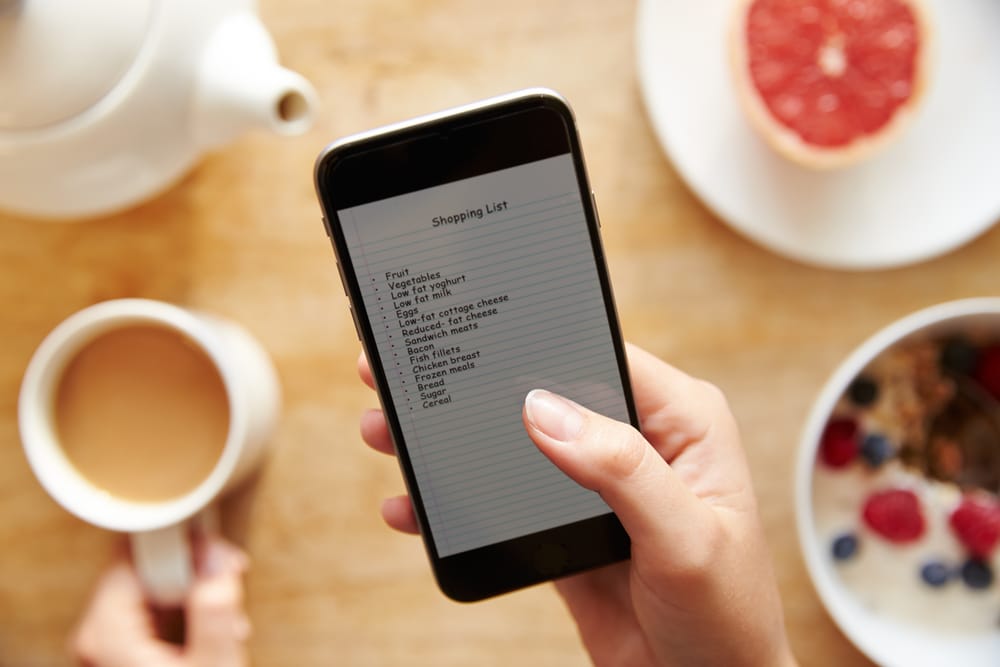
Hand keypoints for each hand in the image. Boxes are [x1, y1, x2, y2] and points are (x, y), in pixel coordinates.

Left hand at [71, 534, 250, 666]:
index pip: (138, 558)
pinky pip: (147, 612)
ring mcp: (103, 647)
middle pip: (143, 571)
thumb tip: (216, 557)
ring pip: (148, 590)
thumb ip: (217, 608)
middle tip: (232, 579)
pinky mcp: (116, 655)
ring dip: (192, 593)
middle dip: (194, 572)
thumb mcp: (215, 664)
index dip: (184, 548)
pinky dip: (180, 613)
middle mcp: (95, 636)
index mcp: (107, 633)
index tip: (219, 554)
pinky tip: (208, 633)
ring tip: (227, 620)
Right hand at [359, 343, 796, 666]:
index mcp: (681, 421)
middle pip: (544, 394)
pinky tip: (412, 504)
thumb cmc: (726, 616)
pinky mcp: (563, 524)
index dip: (535, 343)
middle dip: (474, 387)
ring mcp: (595, 483)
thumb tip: (544, 409)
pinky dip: (458, 499)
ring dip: (454, 440)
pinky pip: (502, 499)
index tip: (470, 336)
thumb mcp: (685, 538)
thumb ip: (621, 468)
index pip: (601, 357)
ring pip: (513, 442)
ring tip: (388, 432)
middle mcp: (636, 441)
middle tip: (408, 378)